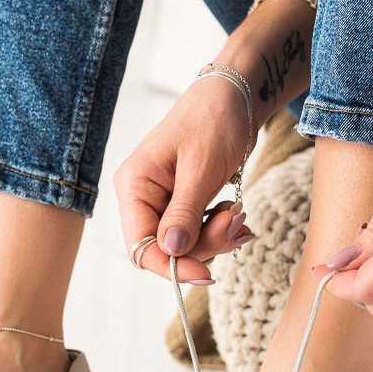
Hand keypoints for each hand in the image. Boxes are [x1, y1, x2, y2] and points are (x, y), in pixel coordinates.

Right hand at [115, 77, 254, 283]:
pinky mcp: (182, 202)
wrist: (234, 96)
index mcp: (134, 185)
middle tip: (235, 224)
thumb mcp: (201, 168)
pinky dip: (218, 230)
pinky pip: (196, 232)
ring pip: (184, 244)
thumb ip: (185, 212)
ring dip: (215, 237)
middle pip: (165, 248)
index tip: (207, 275)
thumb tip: (171, 252)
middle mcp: (142, 196)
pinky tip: (235, 214)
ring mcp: (162, 200)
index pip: (141, 245)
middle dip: (204, 245)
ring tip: (238, 214)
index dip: (171, 265)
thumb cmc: (213, 120)